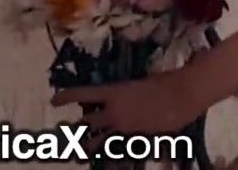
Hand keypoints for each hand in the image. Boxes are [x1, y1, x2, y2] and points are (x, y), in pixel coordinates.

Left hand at [51, 69, 201, 137]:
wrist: (184, 95)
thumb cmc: (165, 81)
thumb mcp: (140, 84)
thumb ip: (126, 93)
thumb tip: (120, 97)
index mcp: (114, 92)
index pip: (82, 94)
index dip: (66, 97)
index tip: (54, 101)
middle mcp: (114, 111)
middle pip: (86, 122)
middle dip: (75, 127)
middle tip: (66, 129)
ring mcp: (123, 127)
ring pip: (97, 140)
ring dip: (88, 144)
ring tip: (82, 148)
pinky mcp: (134, 138)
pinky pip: (118, 146)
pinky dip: (112, 150)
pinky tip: (110, 156)